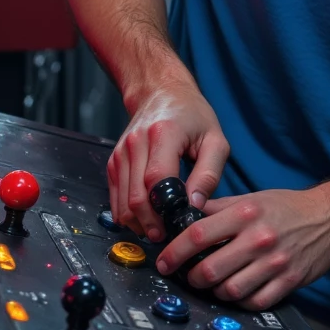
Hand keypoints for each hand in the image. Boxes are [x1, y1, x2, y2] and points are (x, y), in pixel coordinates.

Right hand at [107, 85, 228, 242]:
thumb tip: (195, 206)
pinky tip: (145, 220)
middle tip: (169, 237)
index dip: (166, 208)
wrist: (161, 92)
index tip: (179, 223)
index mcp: (163, 134)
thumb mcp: (215, 139)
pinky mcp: (114, 162)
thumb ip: (209, 174)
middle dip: (152, 223)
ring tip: (158, 231)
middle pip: (136, 197)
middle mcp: (136, 143)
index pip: (157, 179)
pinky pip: (115, 198)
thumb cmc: (192, 115)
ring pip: (123, 202)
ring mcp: (121, 153)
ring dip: (139, 223)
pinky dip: (128, 214)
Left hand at [156, 187, 329, 311]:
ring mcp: (275, 263)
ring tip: (214, 284)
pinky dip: (241, 301)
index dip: (175, 252)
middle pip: (210, 270)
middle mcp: (259, 238)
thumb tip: (183, 217)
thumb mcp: (251, 199)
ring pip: (230, 291)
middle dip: (192, 278)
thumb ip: (218, 208)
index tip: (164, 261)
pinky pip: (255, 302)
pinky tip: (238, 292)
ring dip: (215, 292)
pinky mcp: (288, 282)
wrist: (329, 218)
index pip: (198, 234)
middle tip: (189, 276)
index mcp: (246, 213)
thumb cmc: (287, 207)